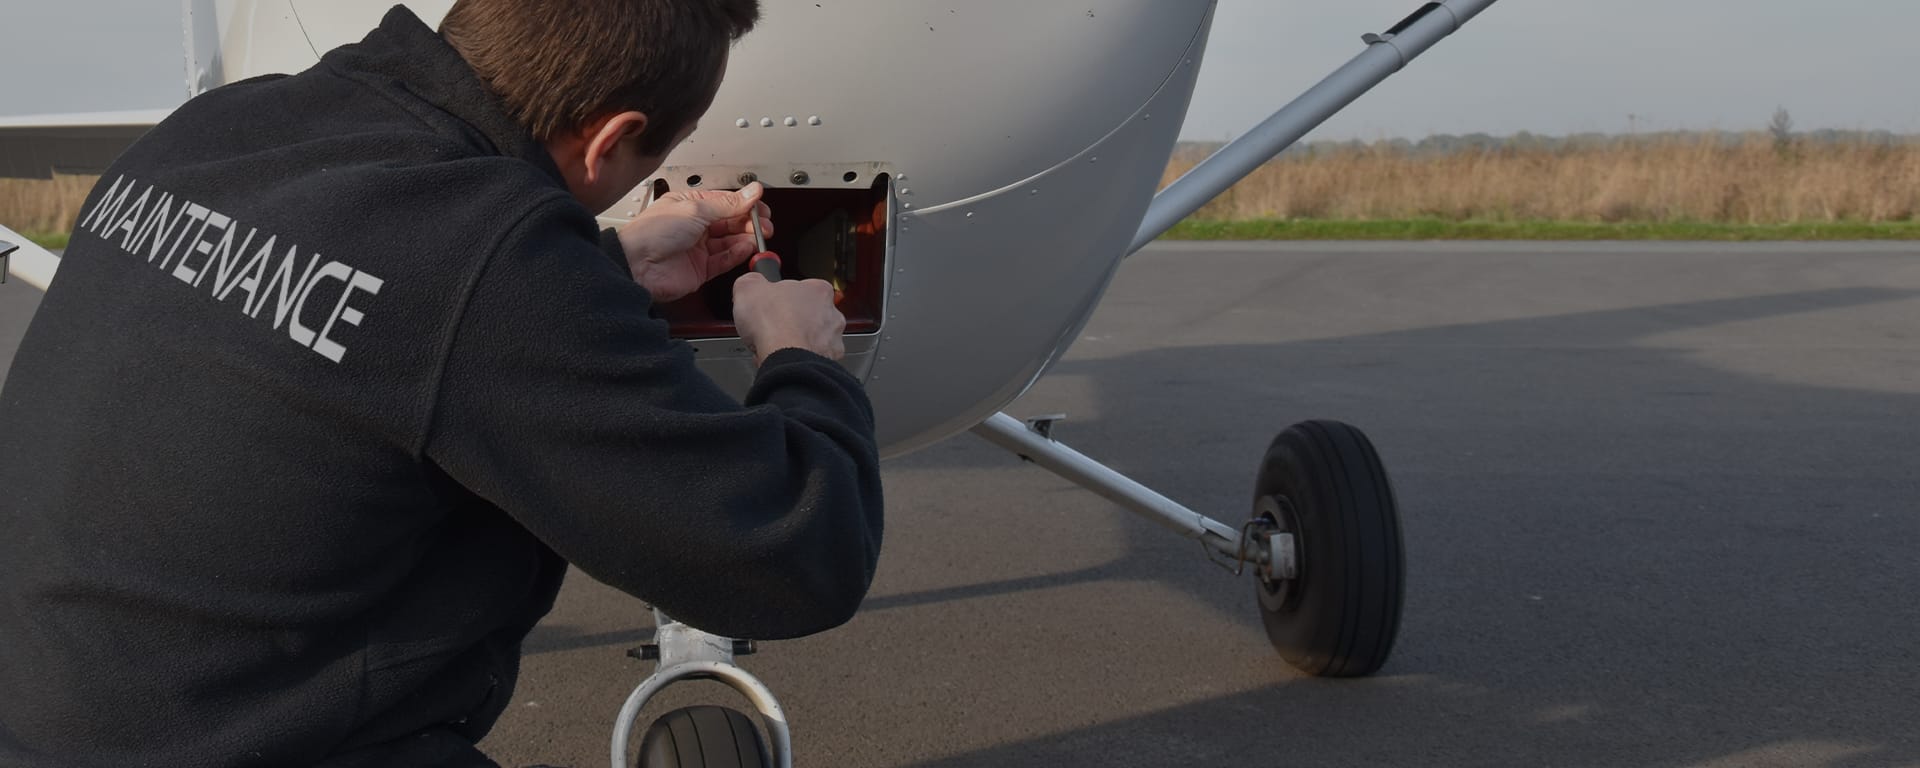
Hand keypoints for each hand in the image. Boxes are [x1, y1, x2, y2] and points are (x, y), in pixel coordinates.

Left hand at [618, 182, 773, 301]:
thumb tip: (751, 192)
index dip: (744, 203)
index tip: (761, 205)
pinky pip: (724, 260)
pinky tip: (746, 248)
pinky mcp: (700, 269)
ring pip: (730, 241)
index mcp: (689, 206)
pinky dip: (737, 254)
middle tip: (764, 223)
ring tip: (758, 236)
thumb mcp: (695, 210)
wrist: (636, 265)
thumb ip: (728, 204)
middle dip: (749, 222)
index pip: (724, 202)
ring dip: (746, 238)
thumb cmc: (652, 233)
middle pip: (730, 222)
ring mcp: (697, 248)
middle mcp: (694, 226)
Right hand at [732, 273, 845, 364]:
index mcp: (819, 289)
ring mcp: (832, 338)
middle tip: (772, 325)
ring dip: (796, 339)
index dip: (782, 296)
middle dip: (791, 319)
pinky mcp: (829, 360)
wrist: (785, 359)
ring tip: (777, 343)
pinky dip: (799, 358)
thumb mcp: (747, 289)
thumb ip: (751, 281)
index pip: (802, 287)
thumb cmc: (775, 325)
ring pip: (812, 337)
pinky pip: (811, 357)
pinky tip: (784, 356)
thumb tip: (750, 283)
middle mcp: (831, 313)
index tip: (770, 303)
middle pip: (809, 313)